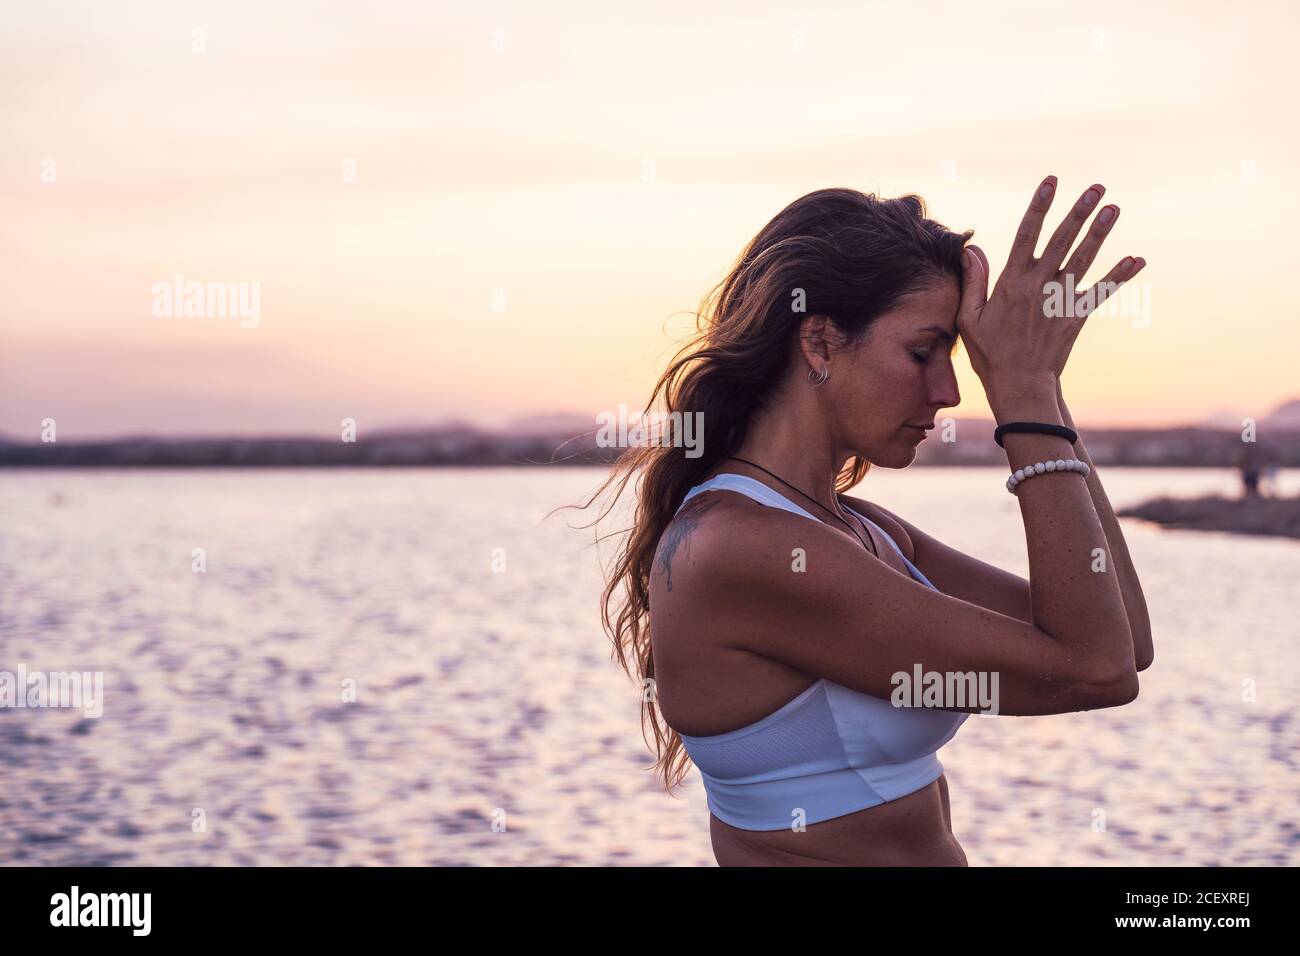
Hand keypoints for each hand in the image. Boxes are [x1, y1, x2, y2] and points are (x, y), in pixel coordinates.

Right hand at [957, 176, 1146, 392]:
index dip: (1039, 207)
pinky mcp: (1076, 316)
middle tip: (1096, 188)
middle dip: (1079, 212)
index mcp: (1012, 283)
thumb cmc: (990, 353)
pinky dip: (1119, 276)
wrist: (1020, 385)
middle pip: (1062, 240)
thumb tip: (973, 248)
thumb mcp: (970, 318)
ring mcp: (1060, 301)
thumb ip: (974, 282)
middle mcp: (1039, 286)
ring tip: (1113, 208)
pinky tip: (1136, 259)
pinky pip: (1101, 292)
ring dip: (1100, 233)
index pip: (1027, 235)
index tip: (1051, 183)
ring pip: (1083, 259)